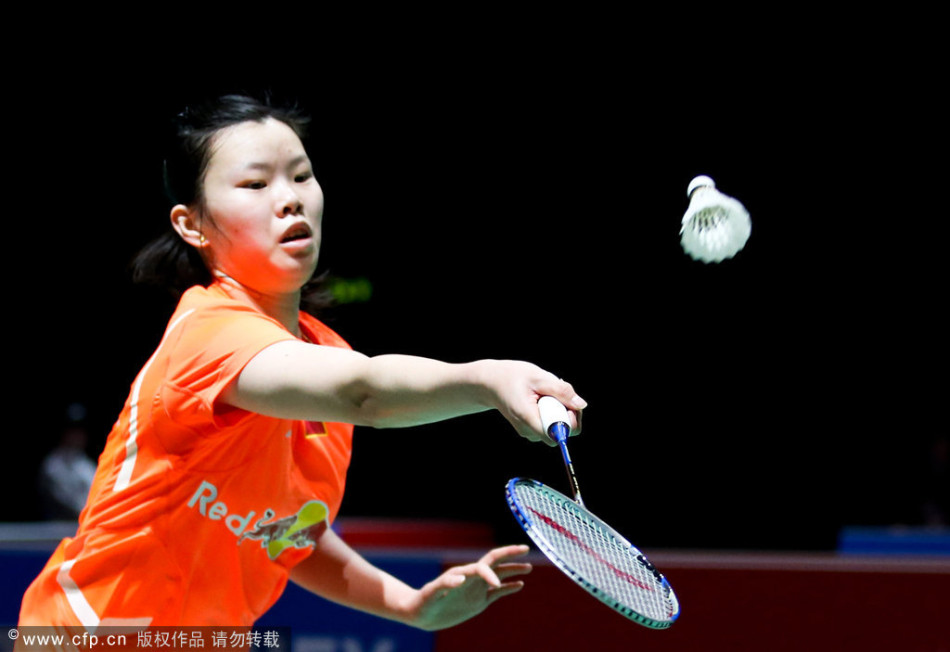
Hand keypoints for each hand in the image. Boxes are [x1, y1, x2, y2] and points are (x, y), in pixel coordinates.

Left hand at [407, 544, 531, 630]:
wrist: (420, 613)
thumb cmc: (423, 602)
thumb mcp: (432, 594)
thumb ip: (445, 584)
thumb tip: (461, 578)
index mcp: (462, 574)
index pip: (481, 567)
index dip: (490, 574)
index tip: (495, 586)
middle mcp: (472, 578)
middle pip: (494, 562)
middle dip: (509, 554)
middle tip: (525, 549)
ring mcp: (476, 589)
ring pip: (499, 576)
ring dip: (513, 570)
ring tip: (529, 567)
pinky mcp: (478, 601)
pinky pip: (497, 593)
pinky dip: (509, 588)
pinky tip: (520, 585)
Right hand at [481, 360, 584, 445]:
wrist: (491, 382)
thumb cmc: (511, 377)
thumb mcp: (538, 377)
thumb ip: (561, 390)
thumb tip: (581, 405)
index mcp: (528, 418)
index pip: (557, 436)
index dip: (569, 421)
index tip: (567, 403)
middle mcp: (528, 430)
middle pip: (560, 434)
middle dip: (566, 414)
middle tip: (558, 393)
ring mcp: (529, 432)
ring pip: (556, 429)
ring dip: (559, 411)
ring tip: (546, 394)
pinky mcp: (531, 428)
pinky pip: (550, 425)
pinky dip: (552, 412)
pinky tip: (543, 398)